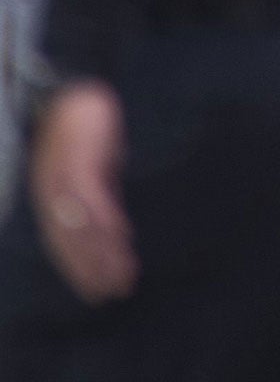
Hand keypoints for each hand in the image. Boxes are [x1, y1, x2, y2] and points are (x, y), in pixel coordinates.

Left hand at [30, 81, 135, 303]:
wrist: (76, 92)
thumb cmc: (84, 127)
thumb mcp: (92, 165)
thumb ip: (98, 192)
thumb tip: (112, 222)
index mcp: (50, 196)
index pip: (62, 242)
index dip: (79, 268)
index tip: (98, 289)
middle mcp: (50, 195)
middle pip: (70, 242)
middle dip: (91, 270)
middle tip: (112, 292)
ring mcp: (62, 181)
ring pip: (82, 228)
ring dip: (104, 253)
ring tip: (123, 272)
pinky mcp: (79, 165)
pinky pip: (93, 201)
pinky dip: (107, 221)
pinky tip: (123, 237)